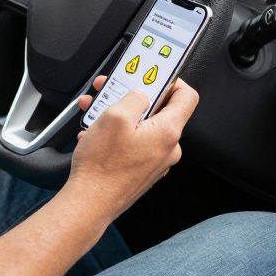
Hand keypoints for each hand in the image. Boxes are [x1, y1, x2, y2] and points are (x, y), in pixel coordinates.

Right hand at [63, 75, 199, 219]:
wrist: (89, 202)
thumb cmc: (102, 167)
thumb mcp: (115, 117)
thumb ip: (134, 97)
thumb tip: (140, 93)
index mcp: (168, 132)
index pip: (186, 96)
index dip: (172, 79)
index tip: (155, 73)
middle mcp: (167, 148)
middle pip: (159, 110)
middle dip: (133, 96)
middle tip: (114, 90)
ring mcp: (155, 161)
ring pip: (142, 126)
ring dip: (119, 114)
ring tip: (96, 112)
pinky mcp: (141, 169)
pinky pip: (134, 142)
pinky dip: (116, 133)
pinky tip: (95, 133)